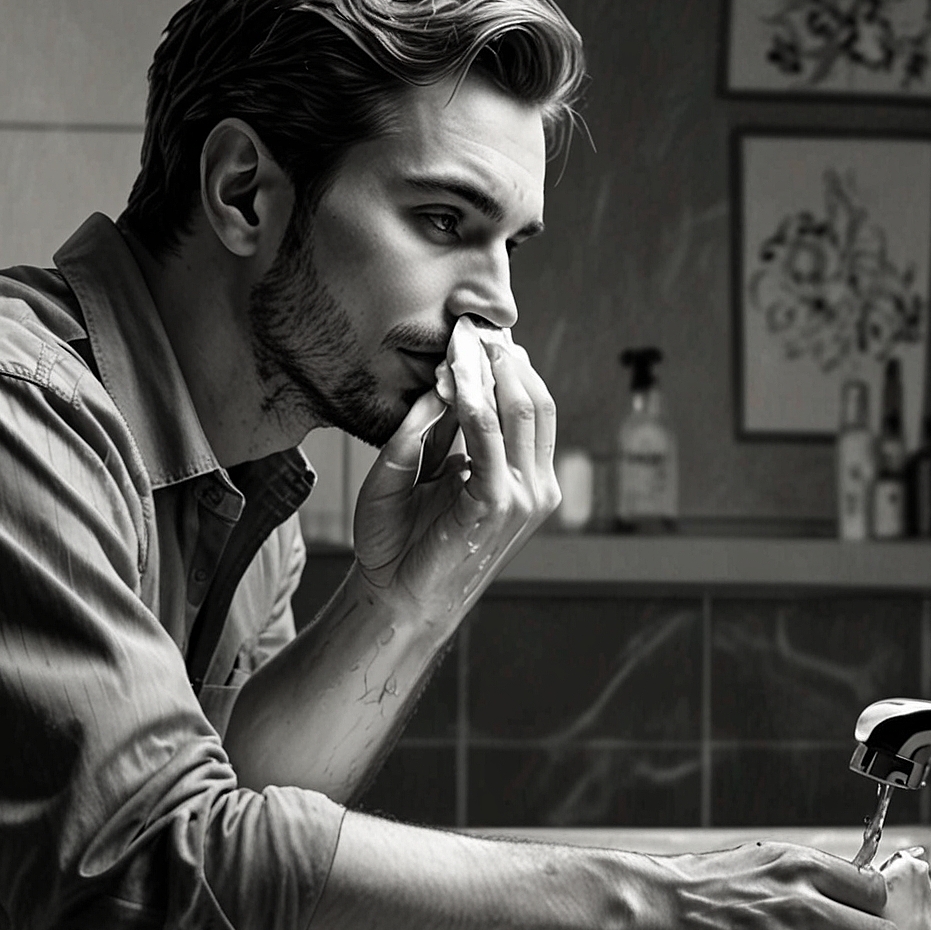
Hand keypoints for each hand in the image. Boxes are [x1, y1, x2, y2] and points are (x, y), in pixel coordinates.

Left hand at [351, 319, 560, 622]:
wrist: (394, 600)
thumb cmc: (403, 543)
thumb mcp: (416, 472)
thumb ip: (432, 430)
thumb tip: (441, 382)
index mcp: (523, 480)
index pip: (533, 407)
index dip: (508, 366)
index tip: (475, 335)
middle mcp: (533, 487)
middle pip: (536, 400)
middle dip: (504, 359)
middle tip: (470, 329)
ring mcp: (523, 497)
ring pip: (522, 409)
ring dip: (490, 371)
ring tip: (462, 343)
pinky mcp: (498, 504)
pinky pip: (489, 436)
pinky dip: (473, 401)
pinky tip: (454, 379)